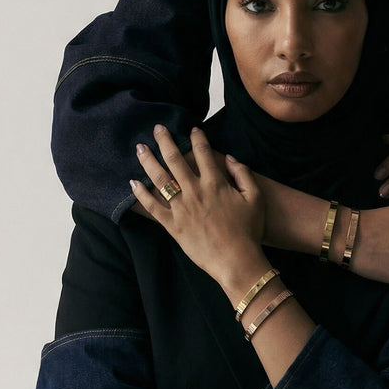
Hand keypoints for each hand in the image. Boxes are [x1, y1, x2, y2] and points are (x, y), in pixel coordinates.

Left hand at [131, 126, 265, 287]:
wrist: (236, 260)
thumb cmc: (249, 230)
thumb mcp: (255, 197)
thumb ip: (243, 173)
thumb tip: (230, 158)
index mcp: (215, 183)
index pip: (203, 153)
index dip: (197, 138)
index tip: (192, 128)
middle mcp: (194, 192)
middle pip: (175, 160)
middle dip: (165, 141)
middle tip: (157, 128)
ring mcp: (181, 209)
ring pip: (160, 180)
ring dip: (148, 161)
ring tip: (140, 148)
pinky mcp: (172, 226)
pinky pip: (153, 208)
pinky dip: (141, 194)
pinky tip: (133, 183)